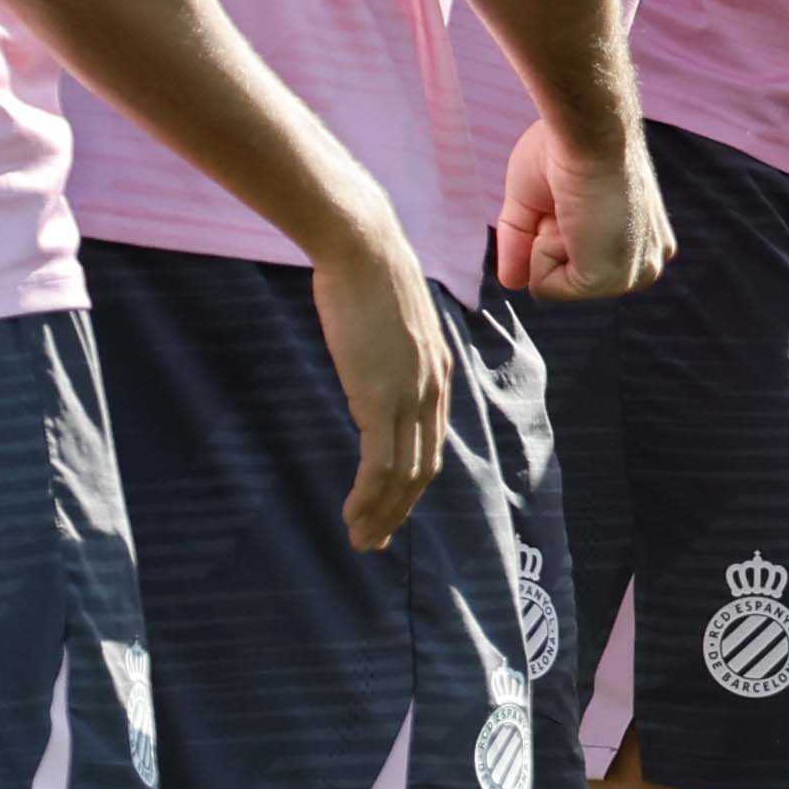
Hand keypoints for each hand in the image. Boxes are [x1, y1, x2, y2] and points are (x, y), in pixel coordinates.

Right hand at [303, 214, 452, 554]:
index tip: (393, 505)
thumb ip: (388, 348)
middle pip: (423, 468)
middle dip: (400, 510)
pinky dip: (369, 496)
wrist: (363, 248)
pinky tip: (352, 515)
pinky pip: (380, 463)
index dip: (413, 480)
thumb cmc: (367, 274)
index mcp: (437, 373)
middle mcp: (432, 390)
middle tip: (377, 540)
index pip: (430, 441)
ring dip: (382, 514)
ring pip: (403, 475)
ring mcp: (409, 396)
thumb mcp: (388, 319)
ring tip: (361, 540)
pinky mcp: (380, 397)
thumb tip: (370, 354)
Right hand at [524, 111, 670, 301]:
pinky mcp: (611, 279)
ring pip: (553, 284)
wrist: (591, 130)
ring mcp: (633, 274)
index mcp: (640, 242)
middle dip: (547, 239)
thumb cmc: (567, 148)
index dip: (550, 229)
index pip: (575, 264)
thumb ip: (522, 244)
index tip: (570, 195)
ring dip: (544, 244)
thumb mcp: (535, 201)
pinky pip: (545, 286)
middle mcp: (645, 262)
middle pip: (564, 278)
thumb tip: (510, 282)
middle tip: (570, 201)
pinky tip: (570, 217)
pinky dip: (540, 250)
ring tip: (573, 207)